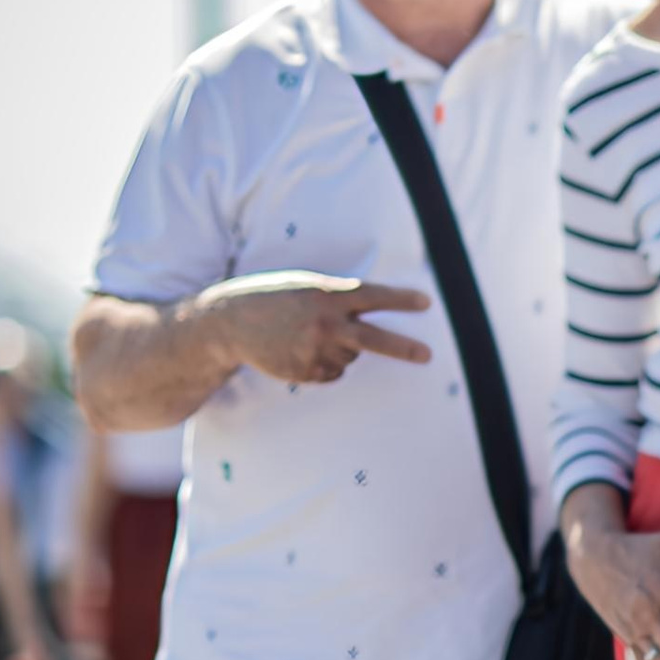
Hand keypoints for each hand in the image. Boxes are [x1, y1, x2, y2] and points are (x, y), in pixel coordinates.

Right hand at [219, 273, 432, 384]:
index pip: (372, 296)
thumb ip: (336, 295)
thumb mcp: (305, 285)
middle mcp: (324, 323)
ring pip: (351, 358)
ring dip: (343, 350)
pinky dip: (326, 366)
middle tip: (428, 355)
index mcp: (326, 295)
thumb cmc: (273, 298)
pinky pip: (333, 373)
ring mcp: (315, 350)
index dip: (401, 299)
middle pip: (374, 339)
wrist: (231, 323)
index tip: (427, 302)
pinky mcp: (306, 372)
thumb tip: (369, 310)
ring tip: (312, 337)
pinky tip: (302, 352)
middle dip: (404, 348)